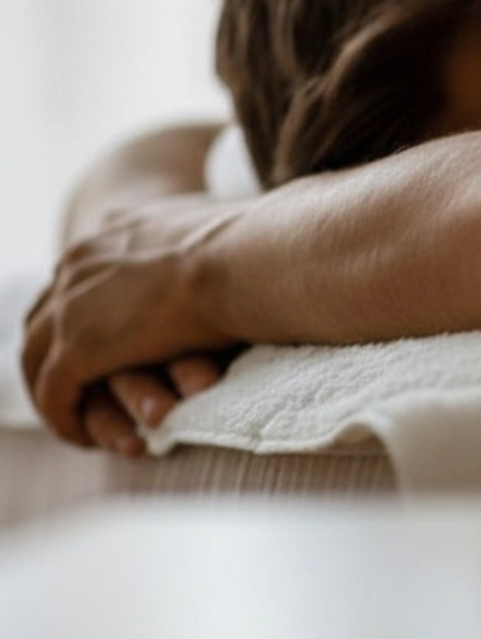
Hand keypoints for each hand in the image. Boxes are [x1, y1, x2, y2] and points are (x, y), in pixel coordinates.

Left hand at [22, 196, 245, 448]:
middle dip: (52, 348)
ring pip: (38, 356)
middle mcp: (81, 261)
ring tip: (77, 414)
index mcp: (114, 230)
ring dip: (57, 388)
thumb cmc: (256, 245)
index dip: (84, 306)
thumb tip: (253, 235)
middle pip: (46, 312)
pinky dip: (65, 418)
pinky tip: (84, 436)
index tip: (103, 331)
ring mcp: (72, 306)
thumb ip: (204, 241)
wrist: (245, 260)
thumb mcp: (217, 229)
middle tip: (75, 379)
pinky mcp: (77, 351)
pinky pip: (53, 394)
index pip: (80, 272)